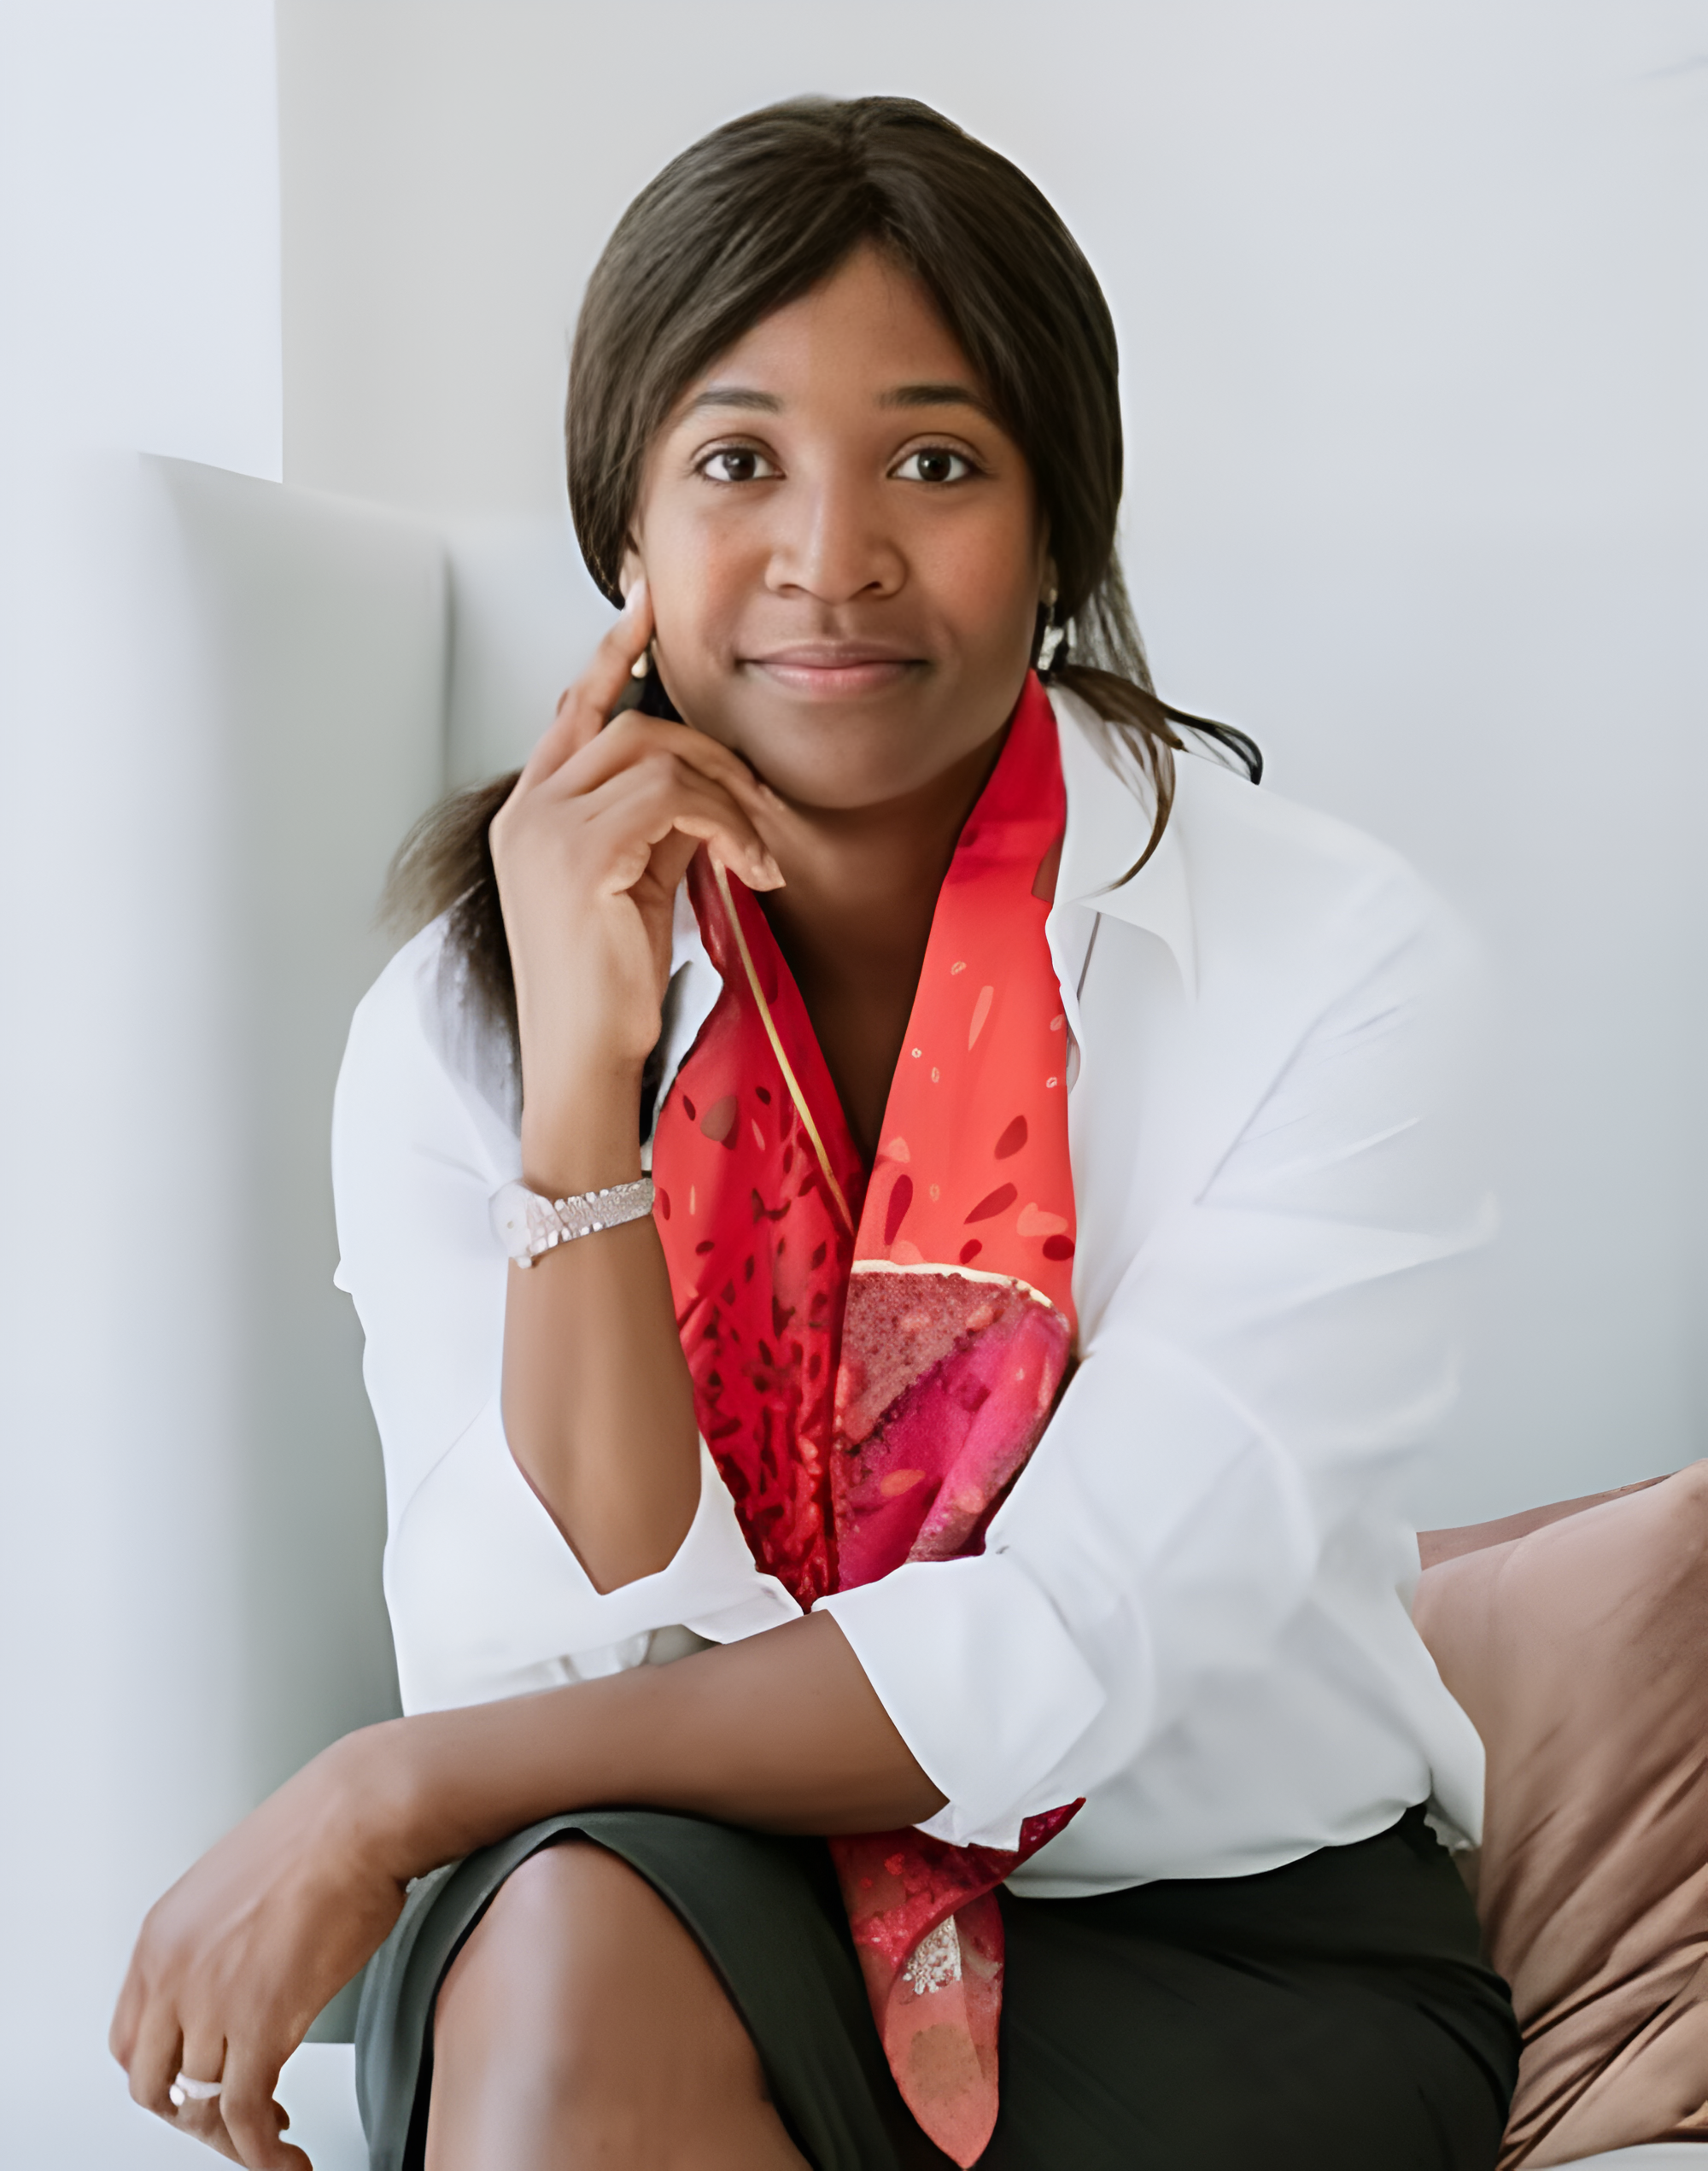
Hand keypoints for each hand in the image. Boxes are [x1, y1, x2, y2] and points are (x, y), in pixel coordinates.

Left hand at [109, 1734, 409, 2170]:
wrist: (360, 1814)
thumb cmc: (322, 1832)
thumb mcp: (236, 1886)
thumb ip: (217, 1943)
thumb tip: (235, 1984)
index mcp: (161, 1938)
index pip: (130, 2039)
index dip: (163, 2074)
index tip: (194, 2086)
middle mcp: (173, 1974)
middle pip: (153, 2082)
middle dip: (191, 2111)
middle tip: (230, 2117)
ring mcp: (212, 2001)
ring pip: (206, 2101)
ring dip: (240, 2127)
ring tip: (276, 2128)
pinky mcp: (262, 2024)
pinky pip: (247, 2117)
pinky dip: (265, 2153)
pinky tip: (287, 2158)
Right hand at [489, 579, 782, 1189]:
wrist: (579, 1064)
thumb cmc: (605, 992)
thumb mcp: (630, 887)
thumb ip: (649, 827)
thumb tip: (707, 790)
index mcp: (528, 814)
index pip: (572, 709)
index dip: (610, 653)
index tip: (645, 604)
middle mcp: (525, 810)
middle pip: (629, 723)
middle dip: (711, 752)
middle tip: (759, 806)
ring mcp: (543, 827)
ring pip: (657, 752)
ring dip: (728, 794)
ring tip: (759, 851)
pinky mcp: (578, 854)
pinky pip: (675, 798)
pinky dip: (728, 825)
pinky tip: (750, 868)